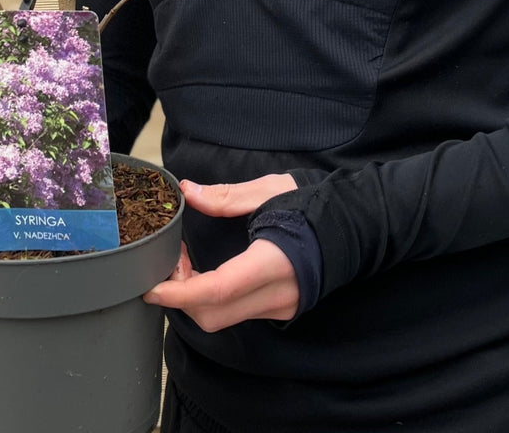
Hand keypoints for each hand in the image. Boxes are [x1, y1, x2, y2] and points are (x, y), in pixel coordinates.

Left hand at [144, 174, 299, 331]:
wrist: (356, 227)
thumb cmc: (314, 205)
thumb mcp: (270, 191)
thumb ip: (226, 197)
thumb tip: (189, 191)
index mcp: (274, 262)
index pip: (219, 290)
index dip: (180, 294)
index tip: (152, 287)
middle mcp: (277, 295)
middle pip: (214, 315)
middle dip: (181, 296)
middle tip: (170, 261)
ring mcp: (280, 307)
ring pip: (224, 318)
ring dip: (195, 297)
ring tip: (186, 261)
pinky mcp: (280, 308)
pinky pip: (237, 313)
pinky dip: (213, 297)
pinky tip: (206, 271)